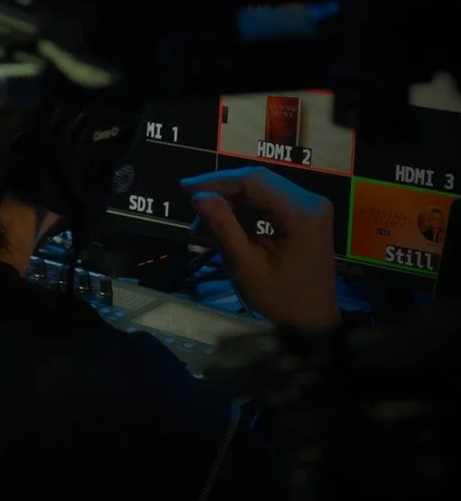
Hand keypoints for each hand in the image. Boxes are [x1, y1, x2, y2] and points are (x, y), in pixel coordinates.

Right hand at [181, 165, 339, 332]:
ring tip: (205, 218)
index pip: (253, 182)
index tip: (186, 189)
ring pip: (262, 186)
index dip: (216, 181)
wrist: (314, 321)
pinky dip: (246, 206)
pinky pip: (270, 198)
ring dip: (232, 198)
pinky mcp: (306, 213)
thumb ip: (224, 227)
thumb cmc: (283, 298)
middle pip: (258, 180)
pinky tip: (226, 219)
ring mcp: (310, 206)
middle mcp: (310, 202)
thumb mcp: (248, 266)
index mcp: (302, 213)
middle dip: (222, 188)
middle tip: (192, 201)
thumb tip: (198, 197)